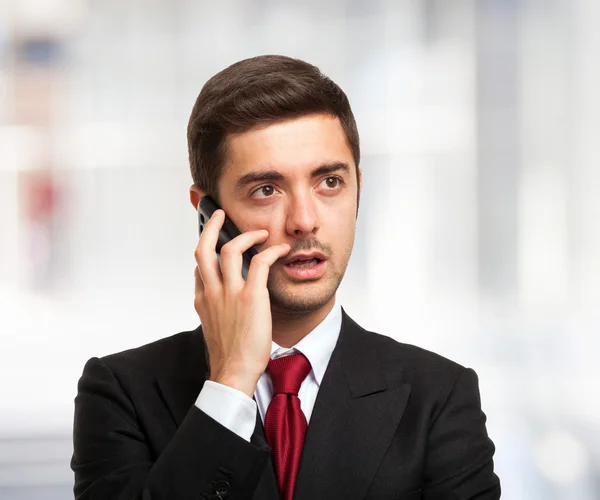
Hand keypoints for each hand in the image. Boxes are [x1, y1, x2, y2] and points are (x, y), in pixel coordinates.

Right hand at [194, 209, 289, 396]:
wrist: (233, 372)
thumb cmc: (229, 355)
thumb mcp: (214, 328)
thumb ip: (215, 309)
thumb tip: (221, 298)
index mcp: (202, 300)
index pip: (199, 267)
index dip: (207, 251)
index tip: (214, 243)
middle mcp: (212, 292)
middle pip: (203, 248)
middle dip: (211, 227)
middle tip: (220, 215)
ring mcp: (229, 292)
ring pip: (231, 248)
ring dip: (247, 235)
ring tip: (260, 232)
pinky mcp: (250, 296)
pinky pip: (261, 262)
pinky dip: (271, 250)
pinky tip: (280, 249)